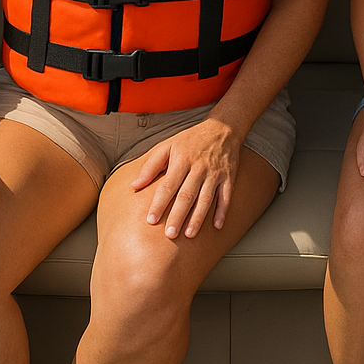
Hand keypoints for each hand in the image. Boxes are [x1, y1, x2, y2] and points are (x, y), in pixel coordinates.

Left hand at [130, 117, 243, 237]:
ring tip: (189, 235)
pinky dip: (222, 211)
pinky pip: (226, 196)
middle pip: (187, 195)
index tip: (151, 220)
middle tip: (170, 235)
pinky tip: (217, 226)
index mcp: (182, 160)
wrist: (223, 128)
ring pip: (206, 198)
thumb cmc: (191, 140)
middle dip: (178, 216)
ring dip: (198, 218)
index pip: (168, 185)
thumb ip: (151, 165)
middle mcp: (199, 167)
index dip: (159, 203)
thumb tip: (134, 185)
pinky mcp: (229, 177)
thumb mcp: (168, 145)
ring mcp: (215, 173)